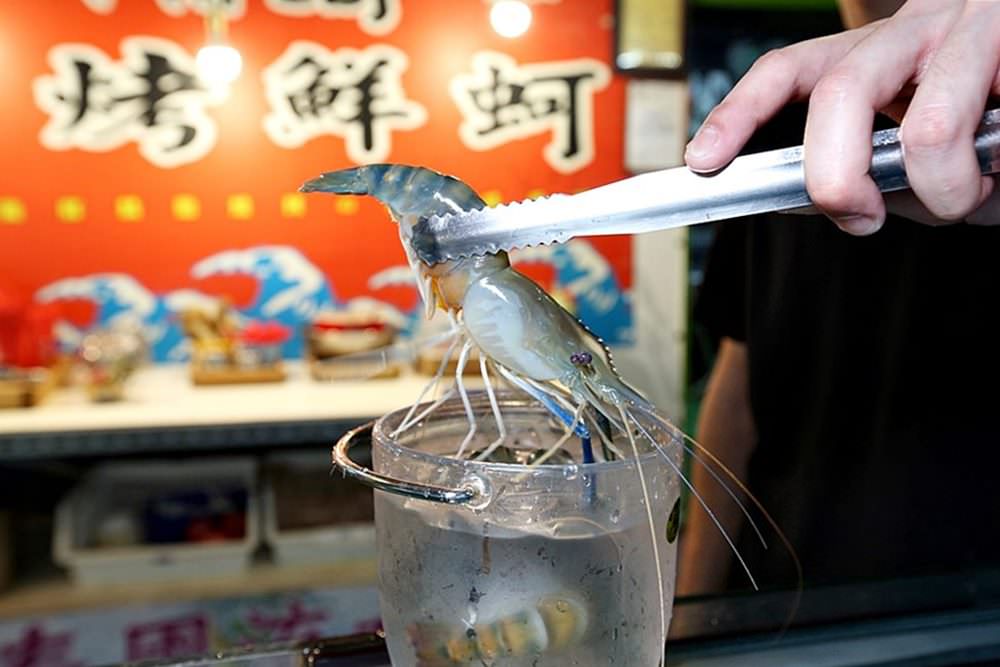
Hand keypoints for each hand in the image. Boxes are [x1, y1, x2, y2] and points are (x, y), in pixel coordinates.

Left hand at [684, 0, 999, 233]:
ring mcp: (964, 31)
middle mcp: (908, 33)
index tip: (704, 160)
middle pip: (838, 97)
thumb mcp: (914, 144)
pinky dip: (987, 180)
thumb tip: (801, 203)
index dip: (739, 113)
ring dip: (943, 191)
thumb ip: (865, 170)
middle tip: (862, 218)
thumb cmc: (987, 116)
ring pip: (925, 131)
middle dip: (839, 182)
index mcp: (870, 56)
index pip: (788, 70)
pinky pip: (989, 137)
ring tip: (967, 197)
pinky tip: (999, 170)